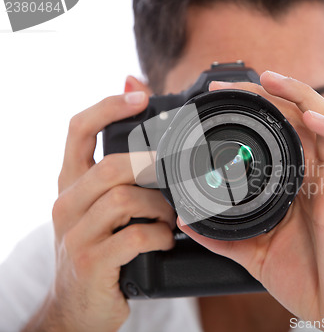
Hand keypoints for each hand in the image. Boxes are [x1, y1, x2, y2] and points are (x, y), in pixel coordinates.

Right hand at [24, 93, 175, 331]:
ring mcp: (76, 233)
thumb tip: (141, 127)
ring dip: (160, 208)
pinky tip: (163, 240)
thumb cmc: (98, 248)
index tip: (139, 97)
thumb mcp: (99, 207)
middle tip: (173, 181)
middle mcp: (67, 203)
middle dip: (152, 169)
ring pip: (126, 199)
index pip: (78, 130)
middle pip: (112, 165)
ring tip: (169, 220)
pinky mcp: (92, 262)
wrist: (77, 307)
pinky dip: (159, 236)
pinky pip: (135, 236)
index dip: (108, 107)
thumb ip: (118, 173)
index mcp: (70, 183)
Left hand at [179, 71, 323, 331]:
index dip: (253, 112)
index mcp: (293, 182)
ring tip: (271, 80)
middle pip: (299, 118)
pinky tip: (312, 118)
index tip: (217, 100)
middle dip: (268, 94)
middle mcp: (315, 174)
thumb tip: (185, 219)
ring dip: (301, 96)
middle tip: (233, 84)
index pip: (276, 133)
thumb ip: (221, 234)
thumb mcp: (252, 250)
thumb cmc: (301, 276)